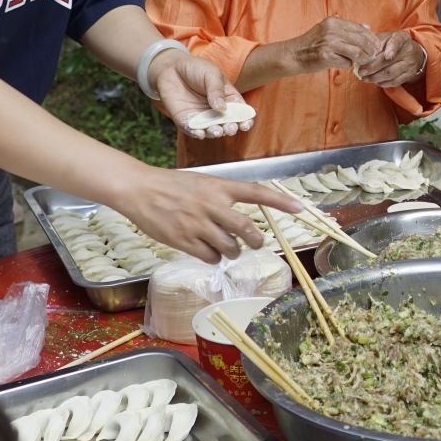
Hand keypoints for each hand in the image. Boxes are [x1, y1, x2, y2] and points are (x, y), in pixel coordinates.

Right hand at [117, 167, 297, 261]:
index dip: (281, 201)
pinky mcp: (184, 240)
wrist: (140, 190)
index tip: (301, 209)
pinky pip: (211, 257)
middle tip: (255, 244)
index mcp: (219, 186)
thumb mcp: (202, 182)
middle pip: (247, 229)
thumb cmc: (171, 185)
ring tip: (225, 246)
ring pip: (230, 248)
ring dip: (233, 252)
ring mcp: (198, 224)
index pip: (257, 193)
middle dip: (256, 241)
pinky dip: (215, 258)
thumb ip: (222, 196)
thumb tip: (240, 215)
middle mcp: (212, 205)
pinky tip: (208, 251)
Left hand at [151, 51, 253, 139]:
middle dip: (230, 128)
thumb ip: (217, 90)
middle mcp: (217, 112)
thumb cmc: (196, 69)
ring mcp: (202, 117)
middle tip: (230, 128)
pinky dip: (196, 133)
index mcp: (229, 99)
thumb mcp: (211, 74)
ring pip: (211, 130)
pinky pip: (193, 130)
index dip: (245, 120)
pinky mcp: (187, 121)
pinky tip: (200, 133)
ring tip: (217, 131)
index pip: (241, 113)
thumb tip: (222, 108)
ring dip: (215, 132)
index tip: (246, 124)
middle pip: (228, 124)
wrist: (172, 68)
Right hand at [284, 17, 380, 74]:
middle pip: (361, 39)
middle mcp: (332, 30)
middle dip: (371, 48)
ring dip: (363, 58)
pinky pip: (346, 62)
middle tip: (375, 55)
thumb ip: (347, 28)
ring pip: (356, 51)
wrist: (293, 55)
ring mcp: (329, 43)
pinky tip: (350, 66)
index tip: (377, 44)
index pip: (359, 28)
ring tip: (365, 62)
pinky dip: (350, 65)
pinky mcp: (326, 56)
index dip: (371, 37)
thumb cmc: (312, 44)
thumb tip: (368, 26)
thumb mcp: (327, 29)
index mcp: (334, 21)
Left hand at [355, 29, 425, 87]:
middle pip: (388, 62)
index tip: (387, 56)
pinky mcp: (409, 76)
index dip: (392, 49)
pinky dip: (382, 83)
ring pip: (390, 74)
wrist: (412, 53)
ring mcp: (410, 64)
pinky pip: (394, 82)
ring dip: (375, 77)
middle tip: (361, 71)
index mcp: (402, 38)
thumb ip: (375, 41)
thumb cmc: (393, 44)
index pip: (397, 42)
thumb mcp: (387, 37)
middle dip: (372, 68)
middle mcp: (408, 51)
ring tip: (364, 77)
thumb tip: (361, 51)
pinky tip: (374, 81)